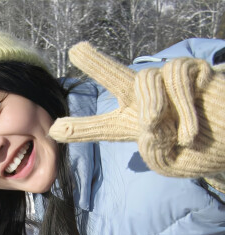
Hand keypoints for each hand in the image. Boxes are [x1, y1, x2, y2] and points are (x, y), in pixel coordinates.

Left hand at [49, 41, 224, 177]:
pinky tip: (190, 131)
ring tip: (159, 127)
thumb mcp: (169, 162)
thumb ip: (152, 148)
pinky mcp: (190, 72)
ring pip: (143, 79)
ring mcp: (166, 84)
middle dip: (97, 64)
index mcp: (134, 126)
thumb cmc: (200, 155)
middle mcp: (146, 102)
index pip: (103, 126)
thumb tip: (143, 127)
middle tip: (76, 50)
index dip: (80, 129)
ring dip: (151, 106)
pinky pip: (176, 77)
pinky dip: (181, 105)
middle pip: (117, 78)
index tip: (55, 130)